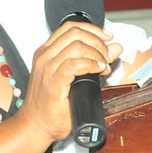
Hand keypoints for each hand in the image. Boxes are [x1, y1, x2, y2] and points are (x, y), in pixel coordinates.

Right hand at [19, 22, 121, 141]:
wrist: (36, 125)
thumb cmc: (51, 105)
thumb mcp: (74, 77)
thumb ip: (92, 60)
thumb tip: (115, 48)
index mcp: (47, 52)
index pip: (70, 27)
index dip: (92, 29)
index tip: (107, 37)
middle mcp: (45, 56)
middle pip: (75, 33)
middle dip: (97, 41)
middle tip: (107, 56)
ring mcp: (47, 68)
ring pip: (76, 46)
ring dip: (96, 54)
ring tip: (103, 67)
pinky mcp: (53, 82)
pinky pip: (73, 64)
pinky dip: (90, 64)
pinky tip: (98, 70)